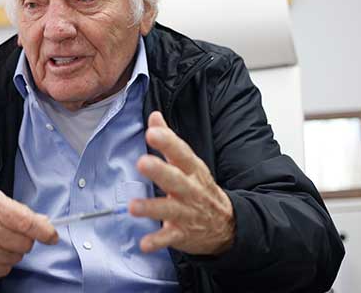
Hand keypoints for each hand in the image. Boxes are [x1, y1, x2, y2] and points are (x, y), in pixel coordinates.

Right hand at [0, 189, 57, 279]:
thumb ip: (20, 211)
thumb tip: (44, 224)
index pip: (27, 223)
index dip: (44, 231)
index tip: (52, 236)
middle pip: (25, 243)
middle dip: (24, 238)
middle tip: (11, 232)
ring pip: (17, 258)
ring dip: (13, 250)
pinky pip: (4, 270)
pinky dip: (2, 262)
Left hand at [129, 111, 234, 255]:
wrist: (227, 225)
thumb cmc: (200, 189)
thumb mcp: (189, 162)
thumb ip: (169, 139)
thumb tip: (154, 116)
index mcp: (192, 170)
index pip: (181, 153)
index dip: (167, 142)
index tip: (152, 132)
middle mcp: (190, 190)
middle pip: (175, 179)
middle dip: (159, 171)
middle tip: (142, 162)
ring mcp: (187, 213)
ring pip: (169, 209)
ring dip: (151, 208)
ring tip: (133, 206)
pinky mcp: (182, 234)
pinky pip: (169, 238)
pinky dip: (157, 241)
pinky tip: (144, 244)